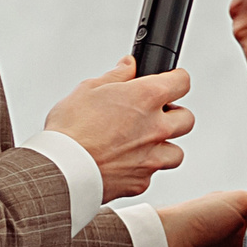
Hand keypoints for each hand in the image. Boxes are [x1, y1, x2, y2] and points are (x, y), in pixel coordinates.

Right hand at [42, 57, 193, 200]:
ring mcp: (152, 157)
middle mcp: (156, 127)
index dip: (175, 80)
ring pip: (176, 152)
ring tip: (143, 144)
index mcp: (147, 98)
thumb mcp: (88, 89)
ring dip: (164, 147)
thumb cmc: (70, 129)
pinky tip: (124, 165)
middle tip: (154, 116)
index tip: (169, 82)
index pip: (182, 81)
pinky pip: (151, 175)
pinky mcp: (141, 181)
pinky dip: (142, 170)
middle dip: (174, 116)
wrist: (59, 170)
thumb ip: (116, 75)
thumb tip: (128, 65)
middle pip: (187, 119)